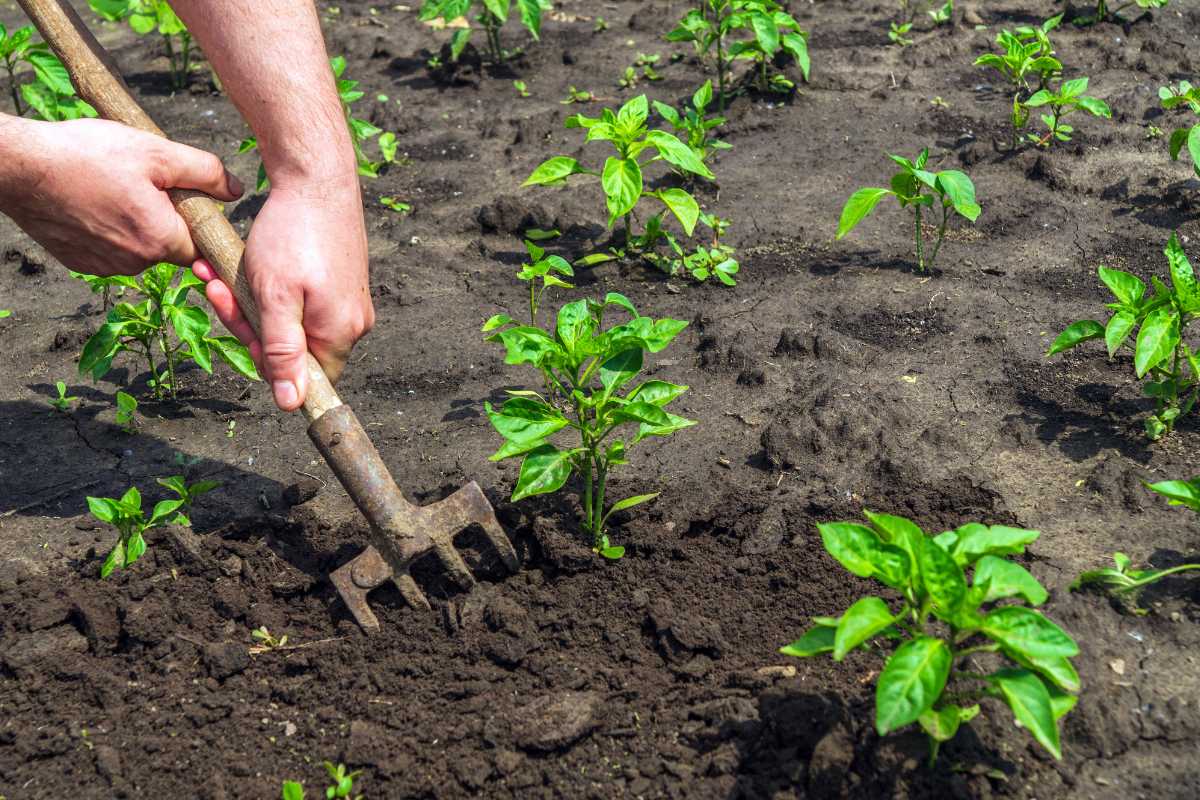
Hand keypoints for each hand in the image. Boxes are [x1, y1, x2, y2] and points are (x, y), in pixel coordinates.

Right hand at [0, 116, 242, 274]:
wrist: (19, 167)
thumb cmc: (86, 155)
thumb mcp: (156, 152)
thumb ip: (204, 172)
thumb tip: (235, 191)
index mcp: (160, 239)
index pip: (201, 245)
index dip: (199, 221)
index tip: (188, 201)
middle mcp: (135, 262)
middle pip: (170, 246)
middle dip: (166, 219)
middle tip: (144, 183)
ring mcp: (105, 266)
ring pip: (140, 249)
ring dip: (137, 225)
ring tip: (115, 189)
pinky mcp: (81, 262)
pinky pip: (111, 251)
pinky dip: (109, 231)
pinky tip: (93, 203)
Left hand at [193, 175, 373, 410]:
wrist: (316, 178)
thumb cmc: (294, 235)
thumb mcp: (275, 297)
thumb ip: (282, 352)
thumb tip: (292, 404)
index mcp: (340, 332)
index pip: (307, 379)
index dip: (266, 361)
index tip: (239, 324)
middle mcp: (352, 322)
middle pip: (294, 349)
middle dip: (248, 321)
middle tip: (216, 289)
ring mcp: (347, 301)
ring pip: (290, 321)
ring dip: (251, 301)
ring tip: (219, 273)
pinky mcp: (339, 281)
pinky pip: (299, 300)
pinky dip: (268, 287)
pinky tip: (244, 266)